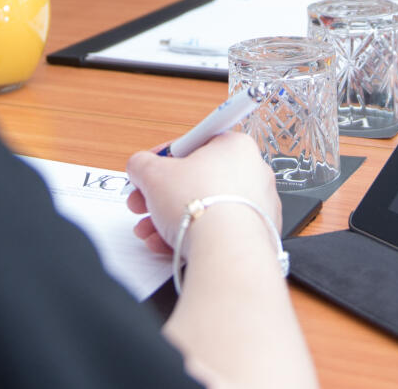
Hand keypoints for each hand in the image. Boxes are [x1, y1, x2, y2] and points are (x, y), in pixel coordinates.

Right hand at [124, 133, 280, 252]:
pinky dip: (191, 235)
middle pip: (196, 180)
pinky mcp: (256, 235)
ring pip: (205, 208)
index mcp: (236, 146)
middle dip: (161, 194)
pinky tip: (167, 243)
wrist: (227, 252)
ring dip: (169, 218)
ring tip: (149, 229)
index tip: (148, 171)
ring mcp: (258, 206)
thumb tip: (139, 166)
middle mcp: (253, 172)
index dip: (163, 160)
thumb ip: (142, 164)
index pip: (193, 145)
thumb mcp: (153, 174)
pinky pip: (217, 231)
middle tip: (143, 203)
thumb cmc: (203, 207)